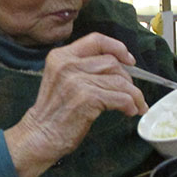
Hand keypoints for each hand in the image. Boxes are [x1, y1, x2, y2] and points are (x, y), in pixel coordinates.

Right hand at [4, 33, 146, 176]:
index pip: (96, 40)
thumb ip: (82, 68)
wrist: (40, 135)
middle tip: (132, 93)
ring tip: (137, 106)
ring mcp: (77, 81)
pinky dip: (130, 104)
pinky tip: (129, 111)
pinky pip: (121, 97)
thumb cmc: (53, 112)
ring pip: (119, 81)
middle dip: (127, 79)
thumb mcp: (61, 80)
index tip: (129, 60)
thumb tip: (118, 68)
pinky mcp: (87, 98)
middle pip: (111, 62)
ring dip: (134, 95)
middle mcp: (68, 65)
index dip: (117, 47)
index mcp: (61, 56)